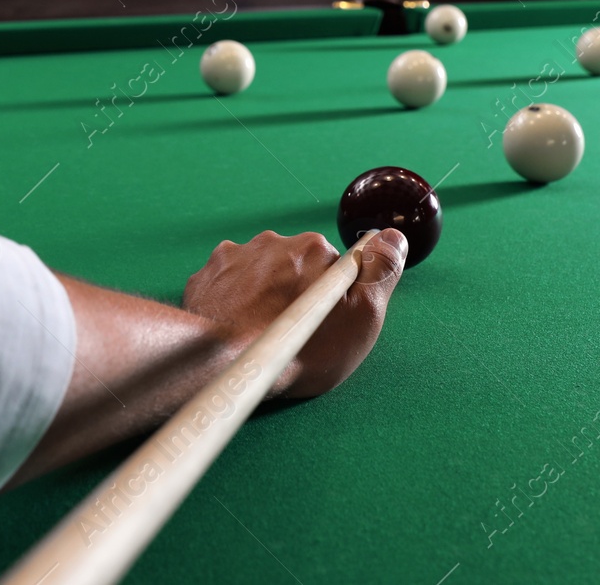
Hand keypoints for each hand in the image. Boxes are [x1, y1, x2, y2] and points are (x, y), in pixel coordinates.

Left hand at [182, 229, 406, 397]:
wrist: (228, 363)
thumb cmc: (302, 348)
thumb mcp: (361, 317)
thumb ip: (381, 272)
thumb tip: (392, 235)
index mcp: (315, 247)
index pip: (333, 266)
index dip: (332, 295)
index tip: (323, 320)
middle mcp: (274, 240)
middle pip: (296, 265)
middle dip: (297, 292)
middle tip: (294, 330)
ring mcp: (236, 254)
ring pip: (261, 272)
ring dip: (264, 293)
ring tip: (263, 329)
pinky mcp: (207, 273)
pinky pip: (229, 282)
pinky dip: (235, 298)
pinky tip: (238, 324)